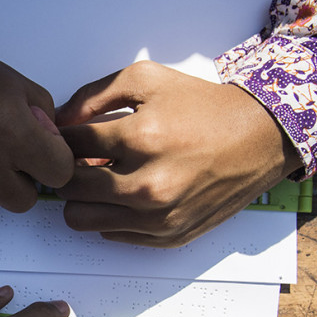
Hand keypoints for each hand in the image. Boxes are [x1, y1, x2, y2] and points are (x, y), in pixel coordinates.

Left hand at [56, 61, 301, 246]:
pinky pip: (109, 234)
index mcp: (141, 138)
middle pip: (68, 187)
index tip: (67, 137)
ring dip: (82, 198)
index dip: (61, 139)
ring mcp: (157, 216)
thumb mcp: (147, 80)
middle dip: (67, 169)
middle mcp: (147, 184)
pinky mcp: (166, 236)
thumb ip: (94, 95)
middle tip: (79, 159)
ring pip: (80, 218)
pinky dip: (110, 215)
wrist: (258, 139)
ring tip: (99, 179)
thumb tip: (58, 120)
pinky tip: (126, 194)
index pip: (69, 146)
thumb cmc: (203, 108)